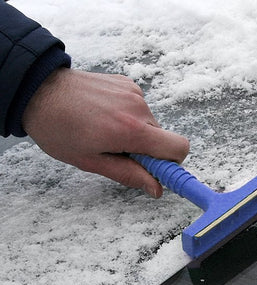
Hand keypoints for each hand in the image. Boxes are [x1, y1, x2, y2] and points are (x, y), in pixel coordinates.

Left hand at [22, 68, 188, 197]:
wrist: (38, 90)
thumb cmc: (59, 129)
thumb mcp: (92, 161)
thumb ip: (129, 175)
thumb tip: (156, 189)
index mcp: (131, 130)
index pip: (178, 148)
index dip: (172, 164)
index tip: (156, 171)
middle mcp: (138, 107)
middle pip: (163, 138)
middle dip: (147, 150)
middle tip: (119, 152)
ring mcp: (134, 92)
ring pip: (150, 124)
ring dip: (135, 132)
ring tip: (106, 131)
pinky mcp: (128, 83)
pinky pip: (139, 108)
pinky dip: (128, 116)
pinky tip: (105, 115)